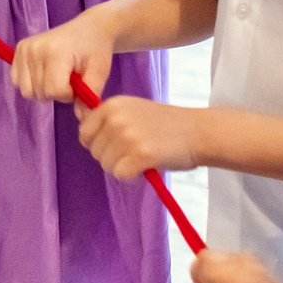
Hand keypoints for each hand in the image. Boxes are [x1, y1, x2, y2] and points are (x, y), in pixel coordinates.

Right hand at [12, 14, 113, 105]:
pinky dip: (31, 83)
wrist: (89, 28)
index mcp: (56, 52)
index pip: (54, 90)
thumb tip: (83, 118)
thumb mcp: (99, 71)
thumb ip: (90, 94)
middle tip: (69, 80)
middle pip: (40, 93)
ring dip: (43, 90)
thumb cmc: (95, 49)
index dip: (68, 95)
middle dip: (56, 93)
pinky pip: (17, 81)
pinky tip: (45, 73)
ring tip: (57, 77)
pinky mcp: (19, 50)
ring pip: (27, 91)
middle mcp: (35, 49)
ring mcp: (24, 49)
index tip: (78, 84)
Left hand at [78, 96, 199, 184]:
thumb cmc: (166, 124)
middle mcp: (117, 118)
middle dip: (111, 158)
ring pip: (106, 165)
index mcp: (112, 105)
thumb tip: (83, 135)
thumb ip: (109, 120)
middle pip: (94, 151)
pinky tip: (145, 169)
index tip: (114, 147)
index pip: (84, 132)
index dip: (96, 144)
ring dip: (122, 168)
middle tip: (134, 154)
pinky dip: (131, 178)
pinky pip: (121, 175)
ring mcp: (128, 137)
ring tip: (141, 159)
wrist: (198, 131)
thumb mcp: (133, 111)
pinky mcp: (140, 155)